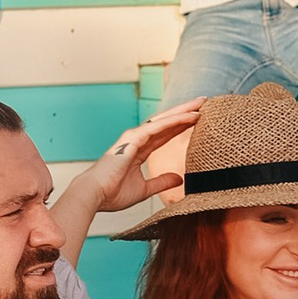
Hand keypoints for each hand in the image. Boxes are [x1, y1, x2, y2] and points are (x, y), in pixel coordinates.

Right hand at [90, 100, 202, 214]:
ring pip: (164, 120)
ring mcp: (134, 137)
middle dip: (185, 113)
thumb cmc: (112, 193)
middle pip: (166, 123)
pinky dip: (175, 120)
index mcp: (139, 150)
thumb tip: (179, 179)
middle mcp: (137, 140)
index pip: (165, 135)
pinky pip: (159, 127)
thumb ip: (162, 182)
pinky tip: (189, 116)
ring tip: (201, 104)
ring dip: (183, 111)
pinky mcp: (133, 139)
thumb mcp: (144, 189)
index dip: (180, 126)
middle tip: (203, 103)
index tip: (197, 119)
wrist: (94, 195)